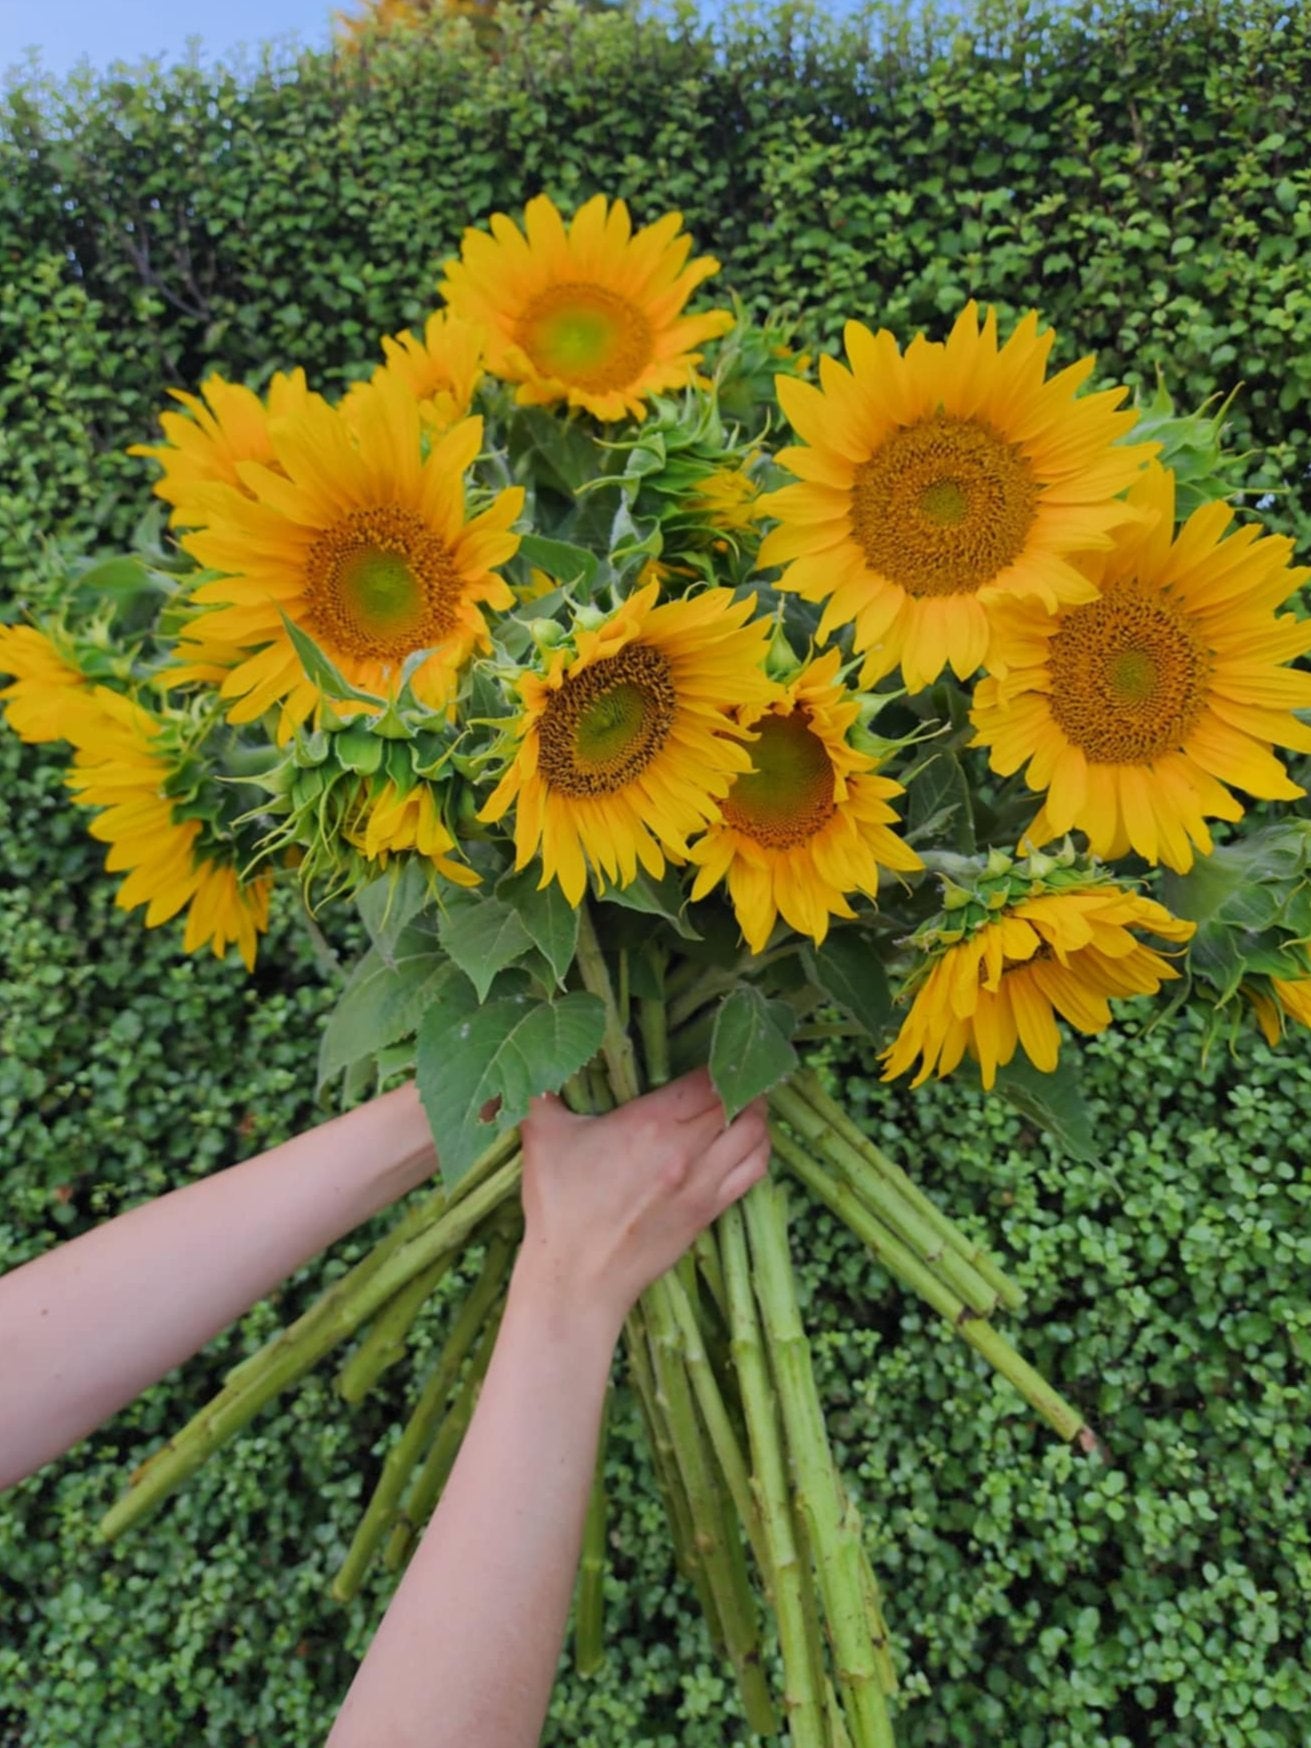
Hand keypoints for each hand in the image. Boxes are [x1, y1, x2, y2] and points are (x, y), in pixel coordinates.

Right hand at [515, 1069, 769, 1338]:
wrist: (577, 1279)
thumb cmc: (559, 1206)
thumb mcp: (541, 1136)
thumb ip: (540, 1091)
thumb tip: (532, 1061)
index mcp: (651, 1123)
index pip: (708, 1079)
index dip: (717, 1061)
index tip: (710, 1052)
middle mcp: (687, 1149)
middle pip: (736, 1102)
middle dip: (738, 1082)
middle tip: (730, 1070)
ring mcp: (704, 1183)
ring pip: (755, 1135)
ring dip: (756, 1113)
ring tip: (743, 1100)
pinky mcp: (709, 1211)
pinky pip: (754, 1171)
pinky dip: (759, 1148)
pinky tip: (747, 1139)